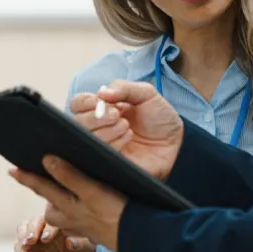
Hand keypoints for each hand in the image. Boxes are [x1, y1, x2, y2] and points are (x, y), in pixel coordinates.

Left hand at [10, 156, 125, 250]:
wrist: (137, 237)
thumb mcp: (91, 191)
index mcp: (66, 207)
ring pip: (62, 213)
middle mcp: (70, 218)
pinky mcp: (92, 230)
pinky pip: (76, 221)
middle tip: (40, 179)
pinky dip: (75, 212)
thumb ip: (69, 176)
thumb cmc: (116, 214)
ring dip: (60, 203)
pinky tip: (84, 208)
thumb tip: (47, 160)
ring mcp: (81, 225)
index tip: (12, 170)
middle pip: (50, 203)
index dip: (26, 177)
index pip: (41, 187)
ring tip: (64, 192)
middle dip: (44, 191)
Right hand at [14, 214, 95, 251]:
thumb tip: (71, 242)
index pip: (54, 218)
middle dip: (32, 229)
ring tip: (25, 246)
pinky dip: (18, 247)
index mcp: (64, 221)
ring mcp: (38, 235)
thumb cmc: (84, 251)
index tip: (47, 238)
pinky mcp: (30, 247)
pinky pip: (19, 243)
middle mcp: (49, 225)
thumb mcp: (88, 249)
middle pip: (36, 220)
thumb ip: (81, 245)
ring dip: (23, 236)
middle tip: (31, 240)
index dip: (49, 228)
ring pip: (25, 228)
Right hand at [69, 80, 183, 180]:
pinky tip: (128, 138)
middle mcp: (97, 127)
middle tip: (116, 114)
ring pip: (87, 139)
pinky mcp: (109, 163)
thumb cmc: (159, 117)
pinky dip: (114, 143)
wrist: (176, 141)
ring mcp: (101, 146)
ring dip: (107, 130)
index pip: (78, 104)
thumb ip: (125, 88)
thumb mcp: (147, 94)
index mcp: (102, 108)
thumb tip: (102, 92)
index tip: (98, 101)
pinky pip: (100, 155)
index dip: (83, 102)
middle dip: (95, 117)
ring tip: (126, 126)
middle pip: (76, 123)